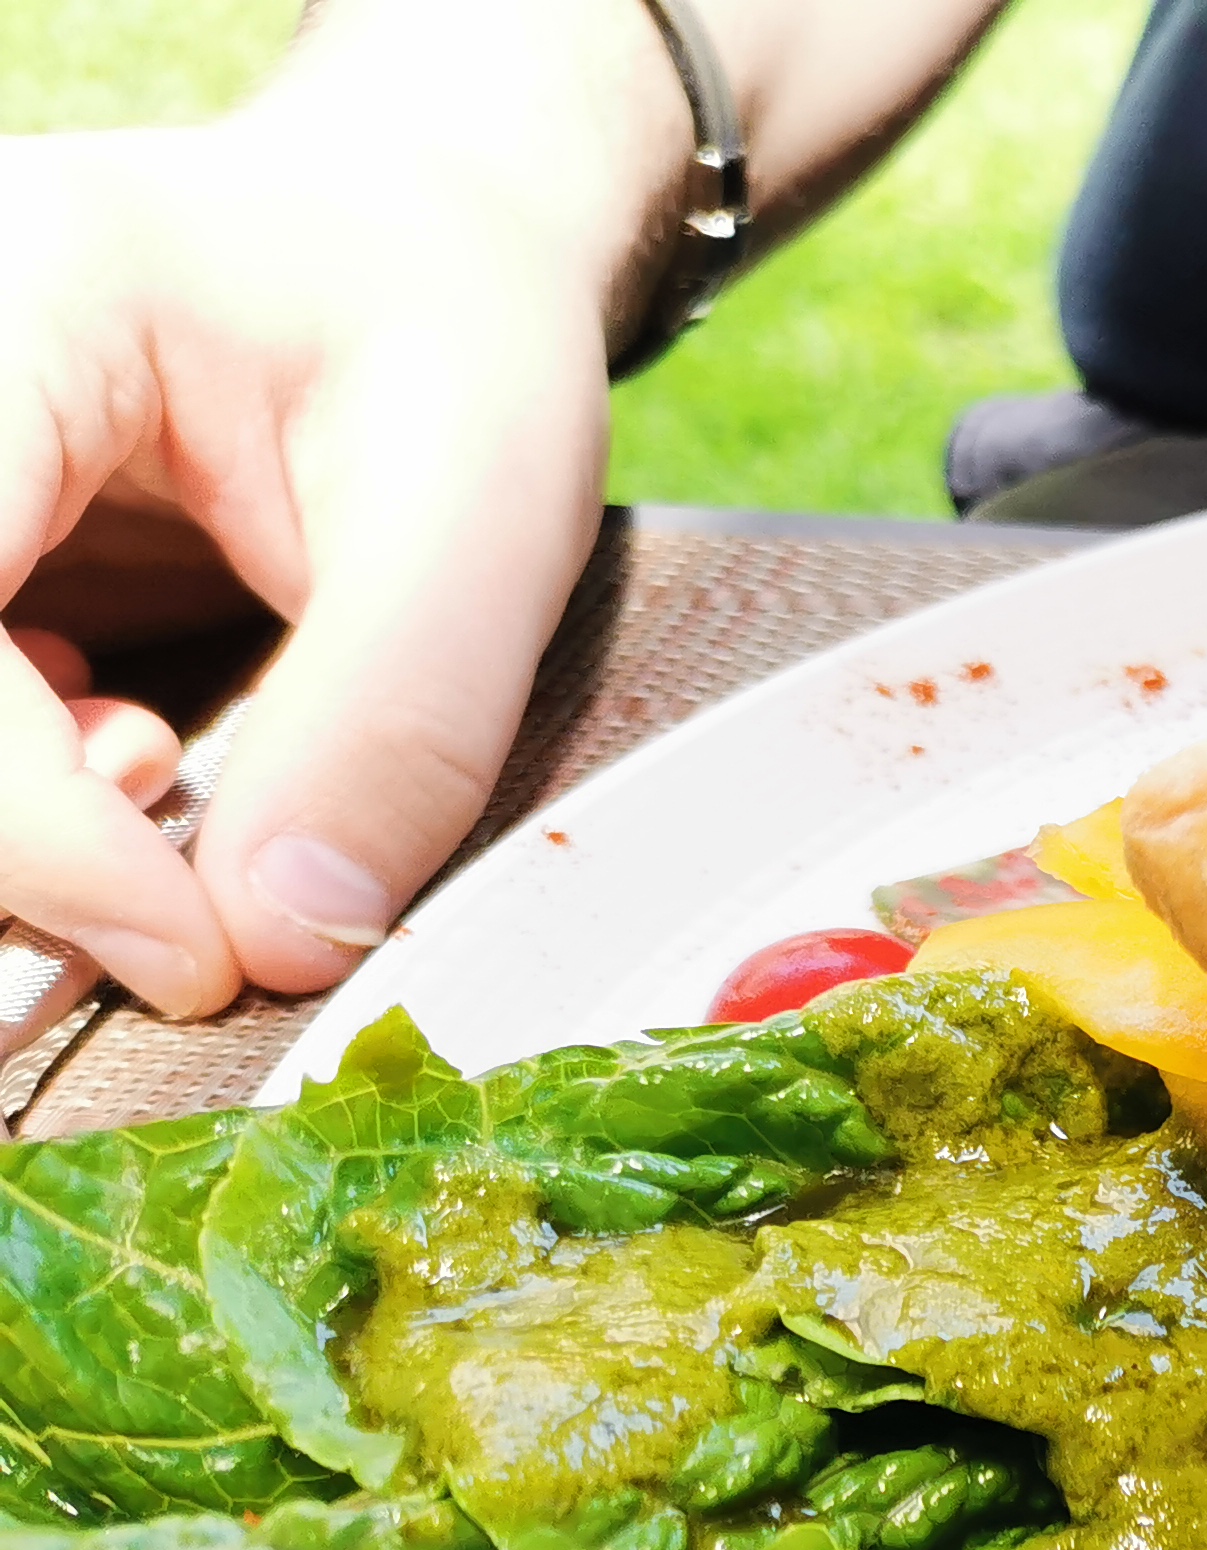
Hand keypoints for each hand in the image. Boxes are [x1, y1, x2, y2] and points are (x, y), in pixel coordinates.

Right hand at [0, 115, 623, 1013]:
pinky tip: (130, 752)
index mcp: (13, 298)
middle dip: (15, 841)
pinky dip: (18, 795)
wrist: (417, 263)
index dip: (24, 819)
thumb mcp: (482, 518)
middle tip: (186, 904)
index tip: (193, 951)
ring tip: (168, 772)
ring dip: (13, 824)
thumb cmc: (451, 347)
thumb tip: (281, 940)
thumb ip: (391, 724)